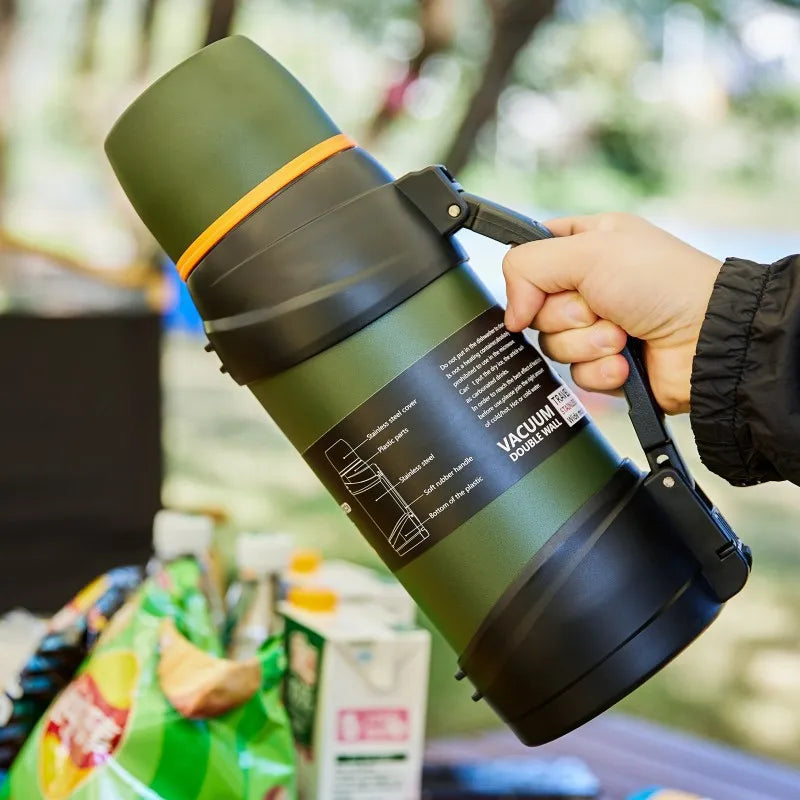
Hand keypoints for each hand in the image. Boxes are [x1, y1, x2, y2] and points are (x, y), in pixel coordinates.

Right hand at [501, 213, 721, 413]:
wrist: (708, 339)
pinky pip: (577, 375)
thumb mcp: (589, 251)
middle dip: (566, 315)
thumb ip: (529, 266)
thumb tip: (511, 313)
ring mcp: (598, 326)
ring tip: (623, 335)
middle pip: (537, 308)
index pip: (532, 256)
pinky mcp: (607, 364)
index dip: (527, 277)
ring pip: (553, 345)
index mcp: (587, 244)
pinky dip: (601, 370)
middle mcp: (590, 285)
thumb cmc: (662, 282)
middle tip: (599, 307)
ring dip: (587, 344)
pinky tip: (628, 361)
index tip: (536, 288)